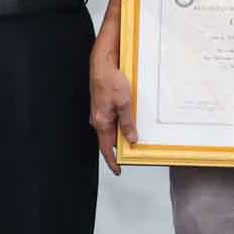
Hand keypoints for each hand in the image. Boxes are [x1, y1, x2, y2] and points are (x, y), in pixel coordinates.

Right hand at [90, 43, 136, 171]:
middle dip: (120, 146)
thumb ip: (127, 123)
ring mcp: (100, 112)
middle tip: (133, 151)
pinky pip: (113, 118)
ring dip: (123, 132)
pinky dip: (121, 122)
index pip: (105, 148)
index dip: (112, 161)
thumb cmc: (110, 80)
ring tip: (135, 133)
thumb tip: (131, 138)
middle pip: (110, 139)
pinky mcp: (104, 104)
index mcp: (101, 122)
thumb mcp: (124, 103)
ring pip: (112, 128)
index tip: (118, 170)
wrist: (103, 63)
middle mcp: (98, 119)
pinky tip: (130, 118)